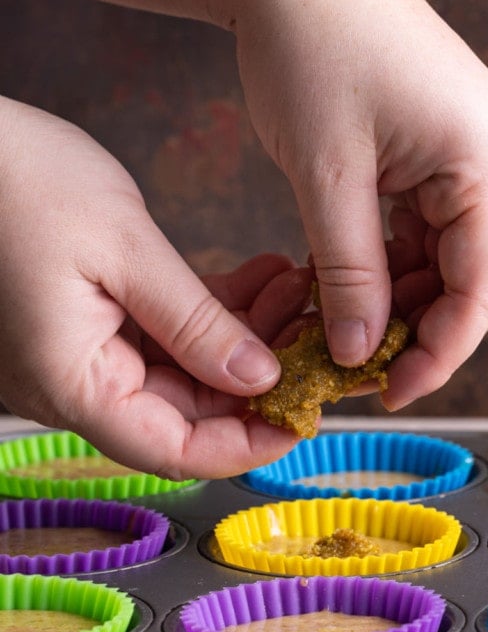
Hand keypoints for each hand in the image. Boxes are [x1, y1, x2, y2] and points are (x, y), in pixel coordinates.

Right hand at [0, 97, 313, 478]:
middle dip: (258, 374)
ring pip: (183, 369)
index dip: (247, 444)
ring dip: (242, 334)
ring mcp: (79, 352)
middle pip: (185, 410)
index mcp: (73, 382)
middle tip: (314, 328)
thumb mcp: (124, 249)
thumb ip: (194, 322)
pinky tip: (259, 277)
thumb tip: (260, 378)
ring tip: (292, 286)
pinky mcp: (88, 319)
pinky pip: (162, 333)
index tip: (306, 415)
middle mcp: (73, 382)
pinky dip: (211, 311)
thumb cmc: (20, 181)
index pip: (174, 450)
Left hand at [222, 0, 487, 409]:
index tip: (389, 391)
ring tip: (344, 330)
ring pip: (453, 251)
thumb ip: (350, 272)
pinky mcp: (442, 139)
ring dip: (405, 295)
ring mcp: (472, 143)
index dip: (443, 350)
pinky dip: (394, 257)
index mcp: (487, 158)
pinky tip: (349, 282)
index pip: (487, 286)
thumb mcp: (326, 176)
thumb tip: (361, 351)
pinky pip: (432, 219)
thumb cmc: (308, 48)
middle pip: (480, 273)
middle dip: (423, 327)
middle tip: (359, 370)